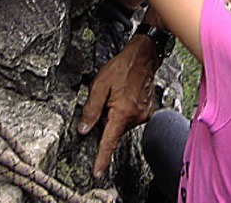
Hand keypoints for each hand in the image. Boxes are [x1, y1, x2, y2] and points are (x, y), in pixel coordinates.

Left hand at [78, 35, 160, 178]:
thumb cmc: (122, 68)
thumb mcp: (99, 85)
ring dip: (114, 114)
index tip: (97, 172)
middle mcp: (135, 117)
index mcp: (122, 113)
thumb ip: (91, 109)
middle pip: (113, 129)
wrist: (143, 57)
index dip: (101, 159)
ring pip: (120, 124)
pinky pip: (129, 118)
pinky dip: (123, 111)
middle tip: (105, 98)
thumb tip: (84, 129)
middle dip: (105, 119)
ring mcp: (143, 116)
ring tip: (116, 93)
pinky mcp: (146, 112)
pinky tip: (124, 95)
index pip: (108, 142)